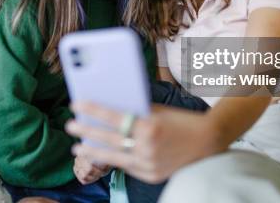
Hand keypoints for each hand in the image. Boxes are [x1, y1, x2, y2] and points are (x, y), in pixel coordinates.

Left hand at [65, 103, 219, 183]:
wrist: (208, 142)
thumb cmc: (182, 121)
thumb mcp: (158, 112)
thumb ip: (136, 113)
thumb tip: (110, 111)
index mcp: (149, 126)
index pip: (114, 117)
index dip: (93, 111)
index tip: (76, 105)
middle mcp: (148, 147)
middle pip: (110, 138)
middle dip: (87, 132)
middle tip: (70, 126)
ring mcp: (149, 164)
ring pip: (115, 157)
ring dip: (94, 151)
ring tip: (78, 147)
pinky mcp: (152, 175)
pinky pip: (128, 167)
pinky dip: (115, 160)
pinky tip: (101, 155)